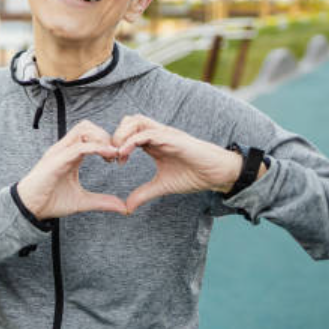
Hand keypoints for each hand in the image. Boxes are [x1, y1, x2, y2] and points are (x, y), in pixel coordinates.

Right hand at [17, 120, 127, 219]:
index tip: (116, 157)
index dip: (106, 141)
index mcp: (70, 154)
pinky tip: (107, 156)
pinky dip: (96, 148)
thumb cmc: (50, 201)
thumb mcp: (82, 201)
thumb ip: (102, 201)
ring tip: (111, 154)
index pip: (89, 134)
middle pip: (87, 126)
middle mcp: (64, 149)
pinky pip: (79, 146)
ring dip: (101, 138)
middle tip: (115, 154)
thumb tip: (123, 208)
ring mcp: (60, 152)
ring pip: (83, 129)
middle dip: (105, 136)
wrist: (29, 209)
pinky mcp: (57, 160)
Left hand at [112, 115, 242, 212]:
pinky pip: (146, 133)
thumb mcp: (162, 186)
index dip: (116, 144)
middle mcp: (156, 134)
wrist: (217, 174)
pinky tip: (124, 154)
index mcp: (153, 142)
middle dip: (115, 135)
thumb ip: (144, 193)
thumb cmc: (193, 175)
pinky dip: (132, 141)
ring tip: (117, 153)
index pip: (128, 133)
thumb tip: (127, 207)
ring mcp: (164, 133)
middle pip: (128, 121)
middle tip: (111, 155)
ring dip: (122, 134)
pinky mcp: (171, 137)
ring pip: (135, 121)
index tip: (112, 161)